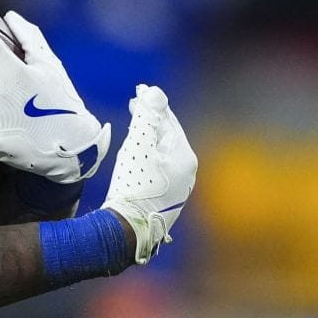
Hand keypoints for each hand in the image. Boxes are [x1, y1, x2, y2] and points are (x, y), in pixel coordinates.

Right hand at [100, 84, 197, 263]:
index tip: (139, 91)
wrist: (129, 226)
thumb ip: (148, 118)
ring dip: (151, 138)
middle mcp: (188, 172)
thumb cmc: (134, 184)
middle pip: (168, 138)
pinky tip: (140, 155)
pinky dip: (151, 155)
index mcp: (185, 157)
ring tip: (136, 127)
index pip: (169, 122)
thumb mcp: (139, 146)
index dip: (153, 104)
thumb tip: (156, 92)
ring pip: (165, 154)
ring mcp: (180, 187)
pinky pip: (161, 168)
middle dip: (152, 120)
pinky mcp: (168, 199)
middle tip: (135, 104)